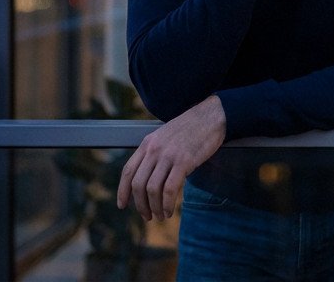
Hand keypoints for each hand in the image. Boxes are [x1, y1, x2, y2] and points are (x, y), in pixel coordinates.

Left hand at [116, 96, 226, 221]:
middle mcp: (154, 149)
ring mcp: (168, 155)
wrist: (211, 116)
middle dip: (140, 205)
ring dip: (155, 207)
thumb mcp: (164, 137)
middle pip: (138, 184)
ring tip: (161, 216)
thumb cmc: (190, 129)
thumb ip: (154, 153)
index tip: (122, 205)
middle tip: (147, 216)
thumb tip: (148, 178)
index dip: (123, 191)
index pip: (128, 171)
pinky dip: (167, 204)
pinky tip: (170, 210)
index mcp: (147, 143)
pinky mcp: (184, 161)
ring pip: (152, 189)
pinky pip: (170, 189)